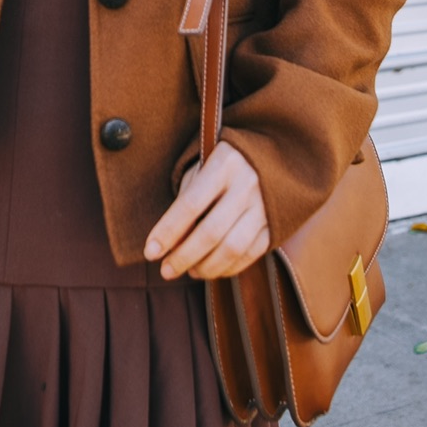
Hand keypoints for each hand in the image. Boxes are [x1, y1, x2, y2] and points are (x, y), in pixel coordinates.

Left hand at [144, 141, 269, 279]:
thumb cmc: (223, 165)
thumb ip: (185, 204)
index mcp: (224, 164)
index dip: (168, 231)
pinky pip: (251, 254)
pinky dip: (229, 268)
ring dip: (206, 267)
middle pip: (211, 232)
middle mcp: (248, 184)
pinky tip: (212, 270)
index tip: (150, 252)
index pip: (190, 204)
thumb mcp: (201, 170)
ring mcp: (266, 206)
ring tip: (189, 271)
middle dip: (184, 256)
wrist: (273, 154)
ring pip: (233, 248)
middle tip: (165, 271)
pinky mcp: (277, 224)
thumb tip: (169, 245)